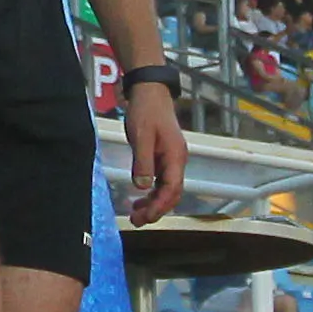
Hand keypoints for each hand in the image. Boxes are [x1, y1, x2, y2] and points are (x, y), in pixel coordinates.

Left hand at [123, 80, 186, 224]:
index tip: (145, 217)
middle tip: (136, 221)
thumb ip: (143, 162)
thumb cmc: (146, 111)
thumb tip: (142, 187)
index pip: (172, 189)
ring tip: (135, 214)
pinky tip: (139, 197)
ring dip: (153, 203)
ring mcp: (170, 159)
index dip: (160, 206)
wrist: (150, 91)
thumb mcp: (142, 137)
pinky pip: (160, 180)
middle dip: (156, 209)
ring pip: (166, 188)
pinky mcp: (162, 156)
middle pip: (171, 193)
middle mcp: (177, 160)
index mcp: (175, 156)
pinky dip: (151, 192)